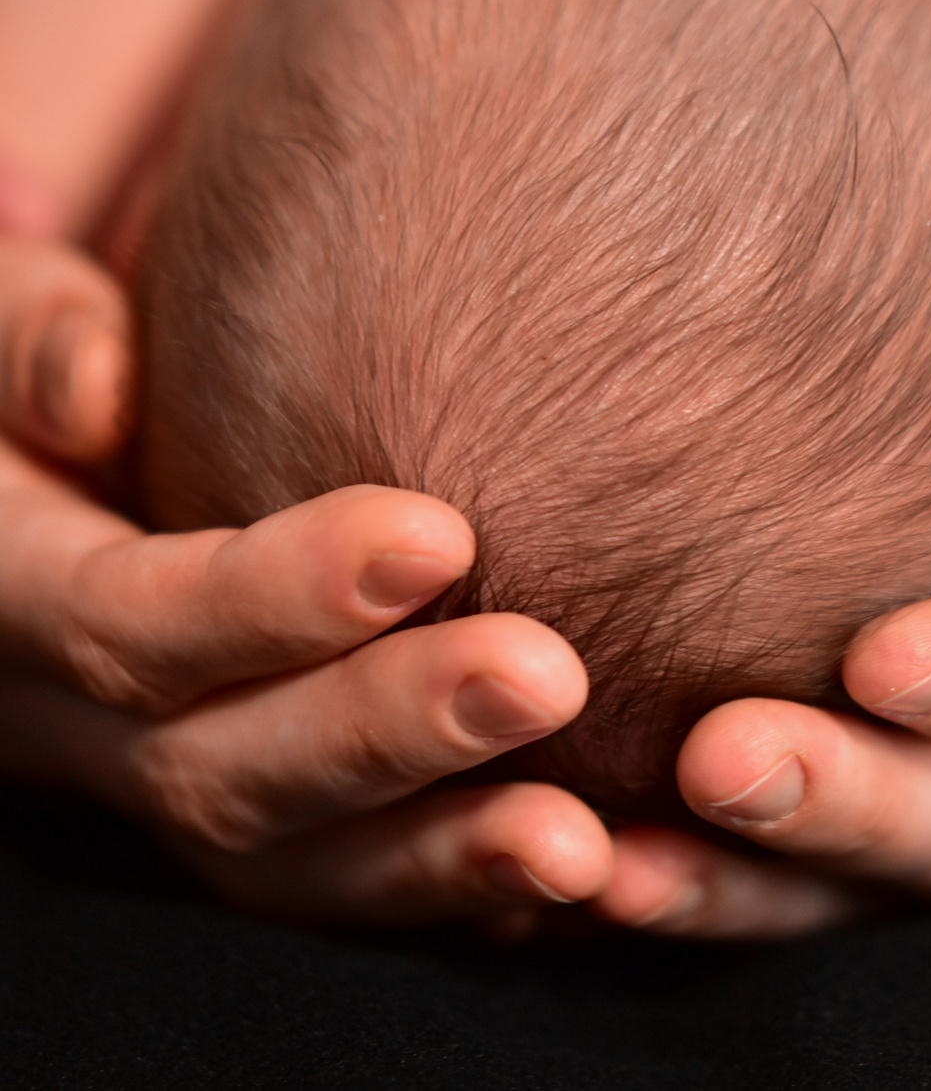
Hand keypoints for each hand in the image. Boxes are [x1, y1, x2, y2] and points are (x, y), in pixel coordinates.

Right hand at [0, 233, 609, 926]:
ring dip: (441, 860)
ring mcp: (166, 779)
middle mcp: (74, 722)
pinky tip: (587, 876)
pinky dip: (460, 890)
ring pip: (289, 864)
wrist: (59, 441)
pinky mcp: (255, 807)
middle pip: (219, 769)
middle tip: (549, 679)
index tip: (440, 537)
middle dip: (390, 733)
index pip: (125, 619)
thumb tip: (88, 394)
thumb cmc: (53, 339)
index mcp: (5, 591)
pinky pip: (350, 878)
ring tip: (582, 848)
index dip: (273, 596)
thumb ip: (26, 325)